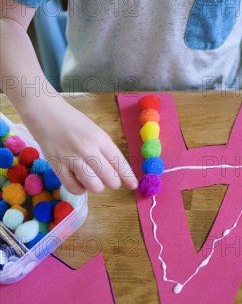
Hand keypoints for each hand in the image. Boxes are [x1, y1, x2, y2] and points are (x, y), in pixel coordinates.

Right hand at [23, 98, 138, 194]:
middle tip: (110, 181)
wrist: (46, 114)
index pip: (119, 161)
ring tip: (94, 181)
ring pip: (93, 185)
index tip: (133, 185)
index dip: (128, 176)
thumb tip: (115, 171)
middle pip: (109, 177)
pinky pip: (73, 187)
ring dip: (97, 187)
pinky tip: (80, 183)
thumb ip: (104, 149)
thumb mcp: (95, 131)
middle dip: (113, 183)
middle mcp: (88, 149)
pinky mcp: (57, 166)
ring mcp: (72, 158)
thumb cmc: (73, 122)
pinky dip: (80, 189)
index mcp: (100, 139)